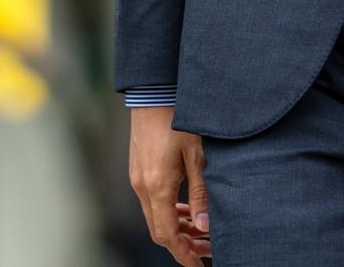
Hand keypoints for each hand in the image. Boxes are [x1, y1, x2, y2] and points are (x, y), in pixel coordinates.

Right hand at [128, 105, 211, 262]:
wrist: (153, 93)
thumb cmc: (177, 120)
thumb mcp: (197, 158)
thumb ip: (200, 195)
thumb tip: (203, 227)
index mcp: (157, 186)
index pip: (168, 234)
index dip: (183, 254)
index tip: (199, 265)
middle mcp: (142, 186)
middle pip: (159, 230)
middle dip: (182, 245)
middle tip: (206, 250)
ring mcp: (137, 178)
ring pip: (154, 216)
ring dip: (176, 228)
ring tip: (200, 231)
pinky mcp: (138, 170)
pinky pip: (151, 201)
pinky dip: (168, 212)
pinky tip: (186, 208)